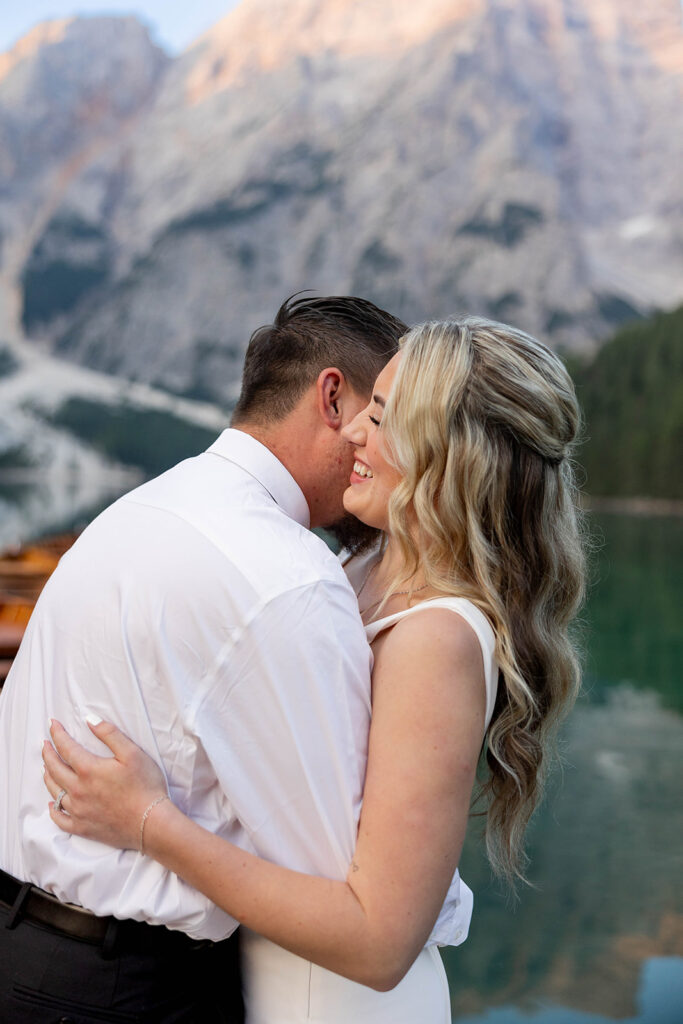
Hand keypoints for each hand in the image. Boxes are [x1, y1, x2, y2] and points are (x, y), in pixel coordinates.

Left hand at [42, 718, 167, 850]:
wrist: (151, 822)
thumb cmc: (145, 786)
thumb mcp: (133, 753)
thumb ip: (110, 734)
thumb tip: (90, 720)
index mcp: (89, 770)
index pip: (66, 748)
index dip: (57, 734)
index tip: (52, 724)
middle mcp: (78, 790)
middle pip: (54, 768)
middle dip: (47, 753)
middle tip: (45, 744)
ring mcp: (78, 810)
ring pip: (54, 791)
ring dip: (48, 776)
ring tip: (47, 767)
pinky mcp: (82, 827)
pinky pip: (59, 819)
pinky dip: (53, 809)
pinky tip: (52, 803)